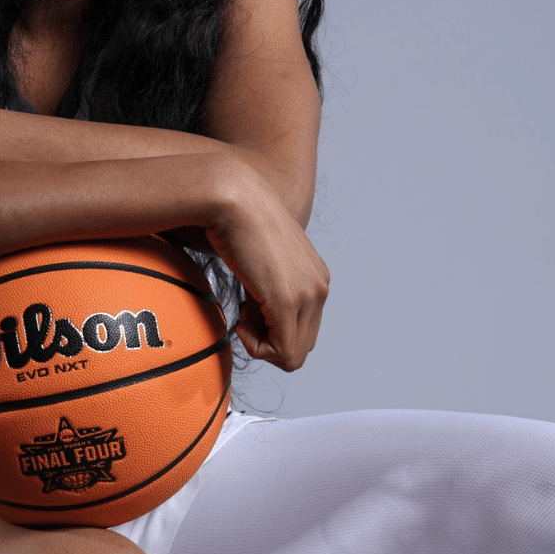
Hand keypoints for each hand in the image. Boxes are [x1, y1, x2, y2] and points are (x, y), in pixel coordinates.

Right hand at [202, 162, 328, 370]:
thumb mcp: (263, 260)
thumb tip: (258, 315)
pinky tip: (240, 317)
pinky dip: (255, 346)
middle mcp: (320, 288)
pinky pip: (280, 352)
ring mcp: (307, 295)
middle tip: (245, 310)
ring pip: (291, 355)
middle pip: (301, 347)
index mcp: (317, 278)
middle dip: (269, 339)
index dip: (272, 329)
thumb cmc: (238, 225)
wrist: (234, 199)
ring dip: (261, 342)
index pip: (303, 331)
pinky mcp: (288, 301)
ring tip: (243, 309)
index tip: (249, 306)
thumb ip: (270, 285)